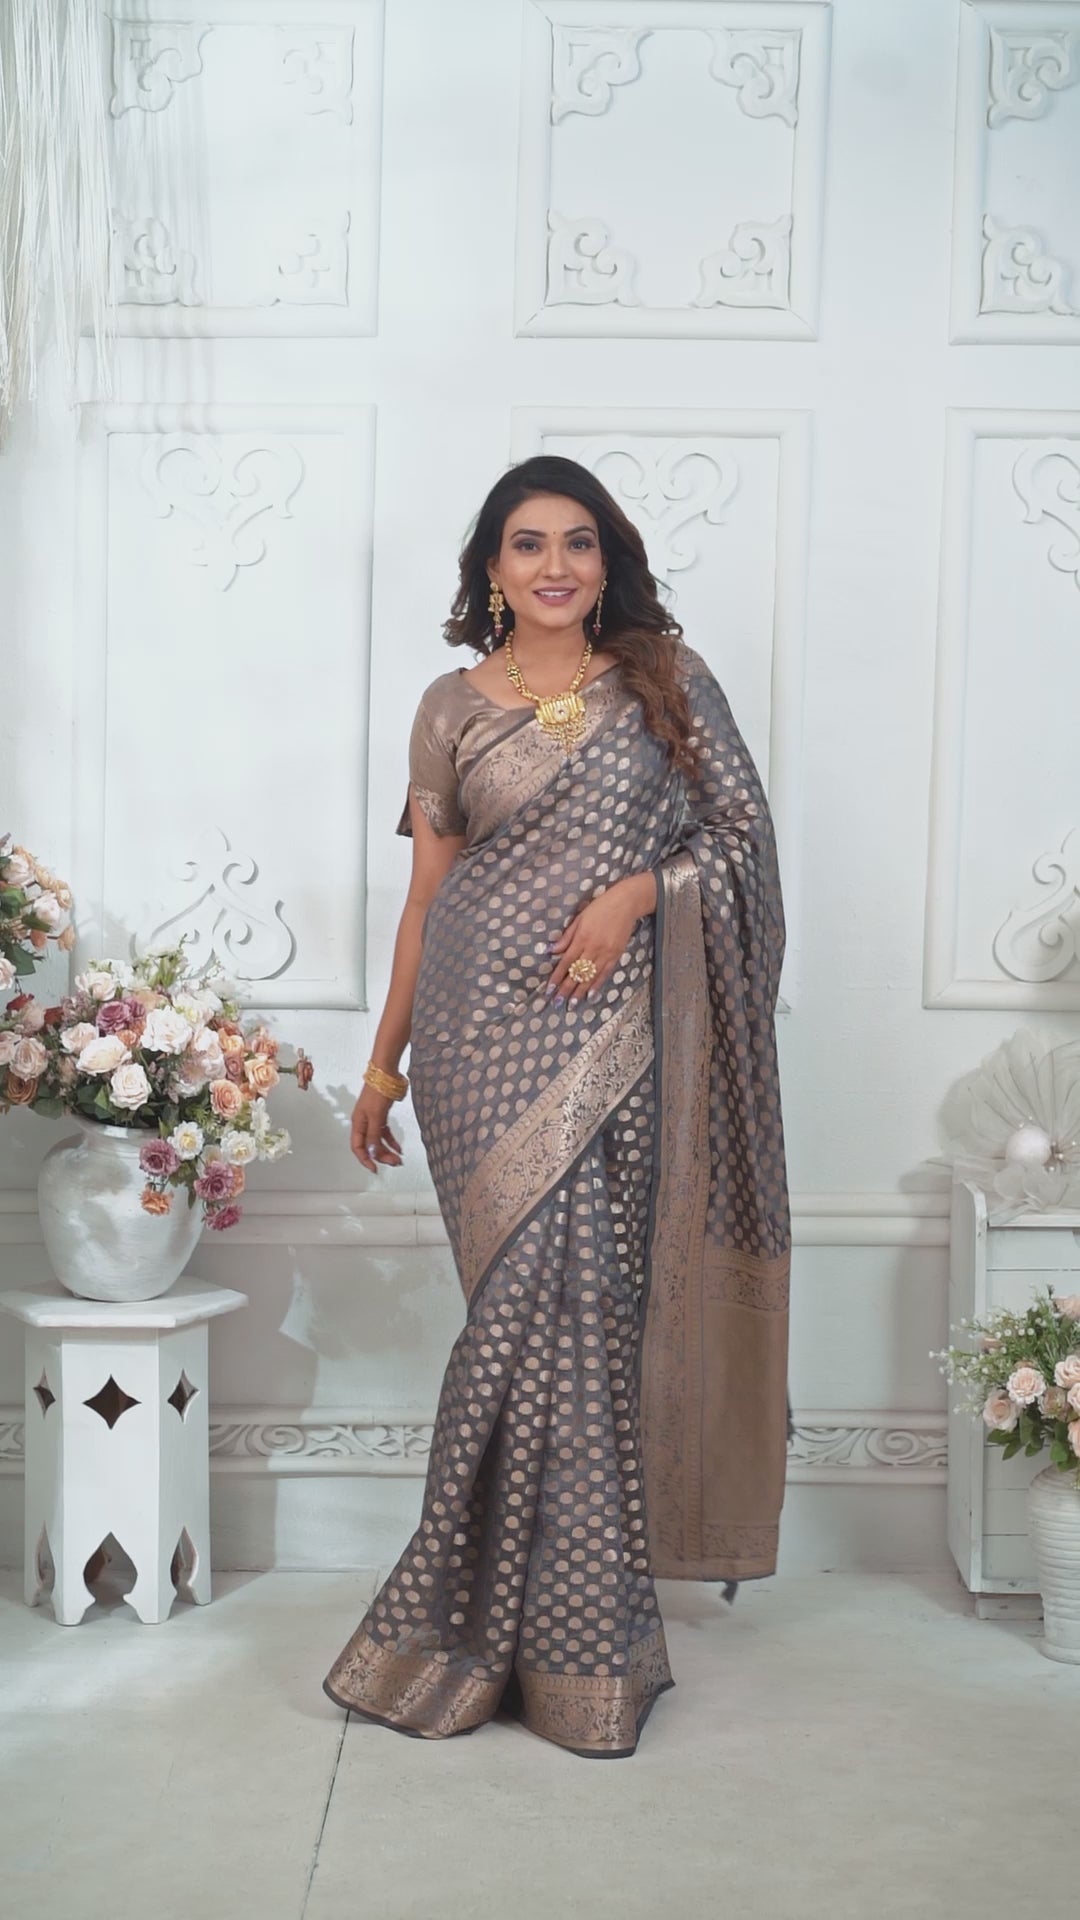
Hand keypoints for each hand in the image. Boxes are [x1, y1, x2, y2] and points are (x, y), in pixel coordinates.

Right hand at [350, 1087, 402, 1171]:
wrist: (386, 1074)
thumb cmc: (378, 1093)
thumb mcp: (376, 1116)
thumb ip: (374, 1136)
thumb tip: (372, 1153)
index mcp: (358, 1124)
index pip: (358, 1147)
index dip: (365, 1160)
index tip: (375, 1169)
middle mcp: (363, 1123)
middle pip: (370, 1146)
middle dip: (381, 1156)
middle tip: (395, 1163)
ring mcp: (372, 1119)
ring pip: (378, 1140)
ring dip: (387, 1150)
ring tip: (398, 1158)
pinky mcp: (381, 1115)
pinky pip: (385, 1133)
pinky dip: (391, 1141)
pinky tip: (398, 1147)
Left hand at [547, 872, 656, 1002]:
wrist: (626, 904)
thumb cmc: (600, 907)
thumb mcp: (579, 918)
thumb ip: (566, 937)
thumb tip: (551, 951)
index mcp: (582, 938)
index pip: (566, 962)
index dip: (557, 977)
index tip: (549, 989)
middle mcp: (593, 948)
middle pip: (577, 972)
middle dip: (566, 989)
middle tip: (557, 1002)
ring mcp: (606, 953)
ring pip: (590, 976)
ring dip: (580, 992)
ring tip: (572, 1004)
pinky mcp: (616, 955)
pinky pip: (605, 974)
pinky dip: (597, 985)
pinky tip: (590, 995)